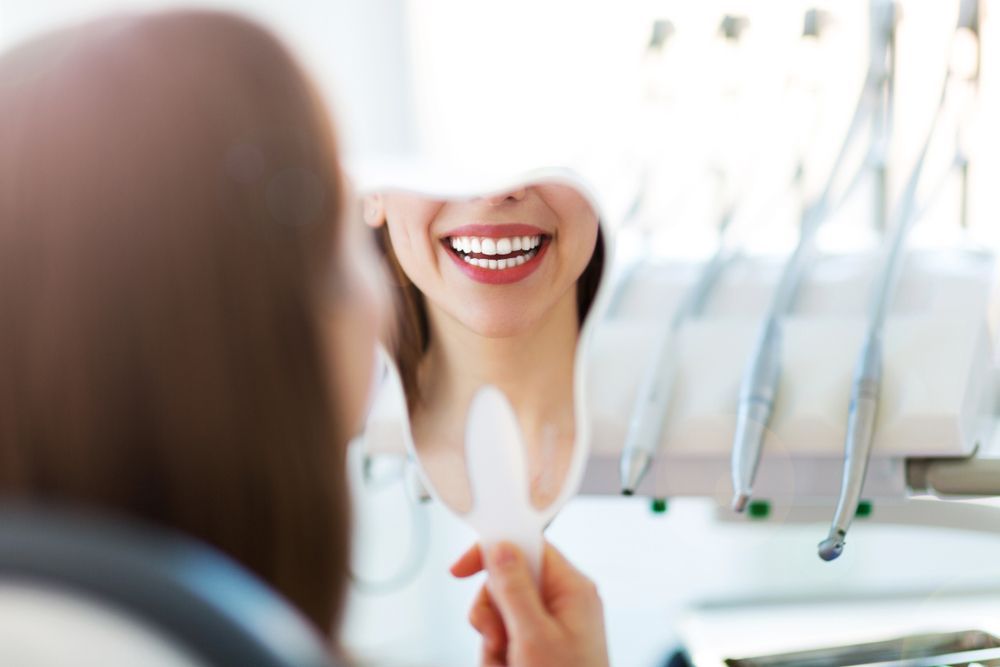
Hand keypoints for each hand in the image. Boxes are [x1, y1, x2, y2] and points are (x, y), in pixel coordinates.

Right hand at [451, 541, 609, 666]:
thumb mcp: (534, 637)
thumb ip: (515, 590)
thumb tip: (500, 548)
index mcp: (571, 589)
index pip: (528, 546)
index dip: (494, 550)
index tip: (462, 569)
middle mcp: (563, 603)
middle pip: (507, 583)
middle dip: (492, 613)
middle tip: (499, 639)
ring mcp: (552, 626)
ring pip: (500, 615)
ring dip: (493, 642)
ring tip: (509, 664)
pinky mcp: (539, 647)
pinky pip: (504, 639)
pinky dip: (499, 658)